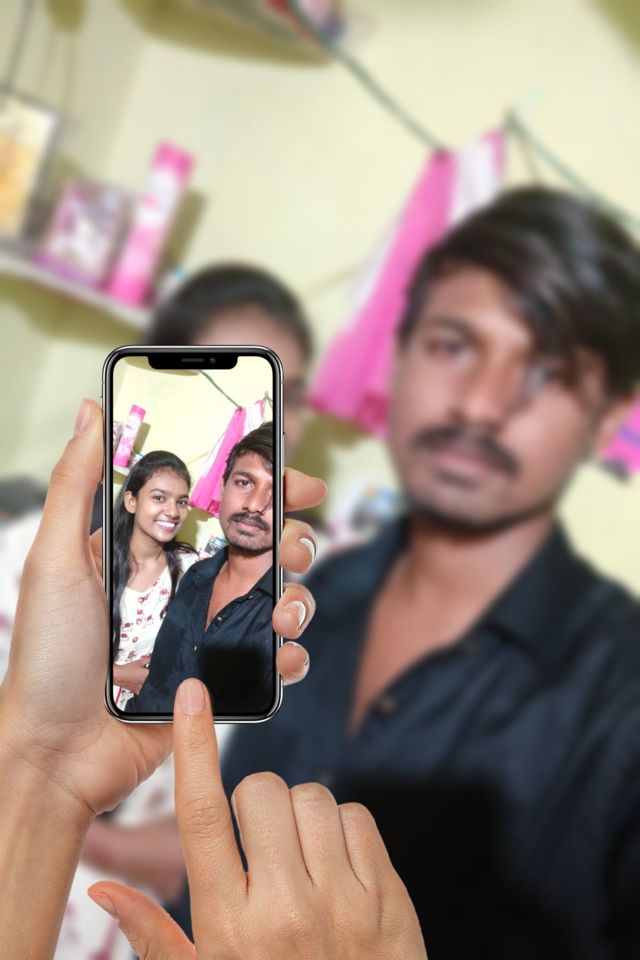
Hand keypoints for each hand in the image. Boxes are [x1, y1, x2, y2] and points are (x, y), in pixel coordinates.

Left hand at [0, 398, 324, 818]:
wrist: (56, 751)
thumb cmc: (48, 654)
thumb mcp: (56, 558)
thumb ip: (76, 482)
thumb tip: (92, 409)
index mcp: (157, 548)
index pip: (220, 503)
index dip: (263, 486)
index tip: (294, 480)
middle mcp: (189, 583)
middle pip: (263, 547)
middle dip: (293, 539)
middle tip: (292, 547)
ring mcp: (209, 630)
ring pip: (280, 597)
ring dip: (299, 596)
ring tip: (283, 611)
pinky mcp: (222, 676)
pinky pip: (275, 658)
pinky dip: (293, 653)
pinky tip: (284, 654)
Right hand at [89, 679, 427, 959]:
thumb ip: (154, 936)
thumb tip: (101, 890)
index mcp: (229, 927)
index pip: (201, 817)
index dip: (193, 748)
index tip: (192, 697)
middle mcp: (286, 908)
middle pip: (261, 791)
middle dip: (255, 801)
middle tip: (260, 845)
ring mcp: (343, 900)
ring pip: (312, 796)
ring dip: (299, 814)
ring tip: (299, 859)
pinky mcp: (387, 895)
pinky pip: (356, 816)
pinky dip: (342, 829)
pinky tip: (334, 867)